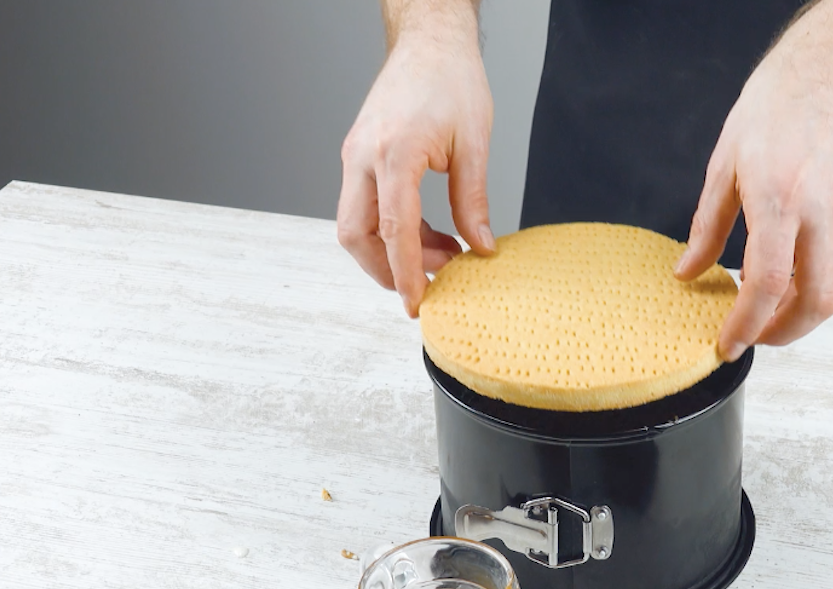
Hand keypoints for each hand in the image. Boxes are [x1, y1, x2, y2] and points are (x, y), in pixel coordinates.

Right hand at [337, 38, 494, 316]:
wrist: (430, 41)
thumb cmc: (453, 80)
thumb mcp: (475, 143)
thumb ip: (472, 200)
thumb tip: (479, 248)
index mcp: (394, 154)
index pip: (394, 231)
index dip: (406, 273)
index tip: (417, 304)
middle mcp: (363, 157)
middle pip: (356, 235)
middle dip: (387, 269)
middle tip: (431, 284)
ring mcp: (354, 156)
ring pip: (353, 224)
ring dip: (391, 250)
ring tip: (443, 253)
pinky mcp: (358, 155)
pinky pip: (363, 204)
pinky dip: (391, 227)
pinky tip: (429, 231)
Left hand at [674, 52, 832, 360]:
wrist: (825, 77)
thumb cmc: (769, 114)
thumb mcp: (722, 168)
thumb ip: (707, 228)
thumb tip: (687, 272)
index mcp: (777, 198)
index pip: (766, 282)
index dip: (746, 323)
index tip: (728, 344)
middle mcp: (819, 210)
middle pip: (814, 301)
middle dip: (783, 334)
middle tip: (753, 339)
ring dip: (800, 316)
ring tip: (768, 316)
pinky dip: (816, 288)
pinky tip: (789, 285)